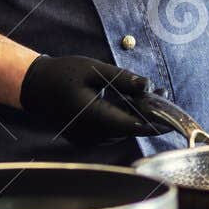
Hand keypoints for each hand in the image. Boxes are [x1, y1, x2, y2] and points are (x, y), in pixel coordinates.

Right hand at [18, 55, 164, 142]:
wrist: (35, 87)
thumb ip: (122, 78)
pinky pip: (112, 130)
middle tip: (164, 96)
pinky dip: (124, 117)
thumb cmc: (62, 74)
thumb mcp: (93, 70)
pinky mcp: (87, 137)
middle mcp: (91, 134)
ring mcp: (88, 138)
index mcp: (93, 116)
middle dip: (150, 115)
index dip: (155, 124)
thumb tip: (149, 85)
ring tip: (152, 95)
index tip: (173, 120)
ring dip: (138, 115)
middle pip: (130, 128)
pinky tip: (132, 102)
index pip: (132, 126)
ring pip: (122, 130)